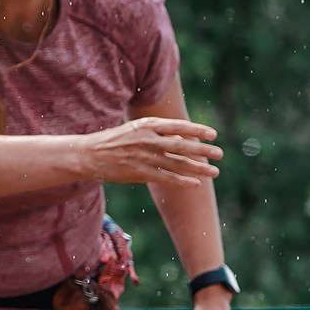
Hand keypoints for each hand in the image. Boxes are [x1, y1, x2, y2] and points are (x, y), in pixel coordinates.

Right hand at [78, 117, 221, 186]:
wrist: (89, 154)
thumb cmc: (115, 140)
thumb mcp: (136, 129)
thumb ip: (158, 133)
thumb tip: (181, 138)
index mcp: (148, 125)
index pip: (178, 126)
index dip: (197, 131)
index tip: (213, 135)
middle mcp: (148, 140)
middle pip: (182, 145)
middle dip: (203, 150)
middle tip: (220, 153)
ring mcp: (144, 157)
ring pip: (177, 163)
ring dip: (198, 168)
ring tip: (215, 171)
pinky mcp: (140, 173)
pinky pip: (166, 178)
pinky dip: (182, 181)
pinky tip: (196, 183)